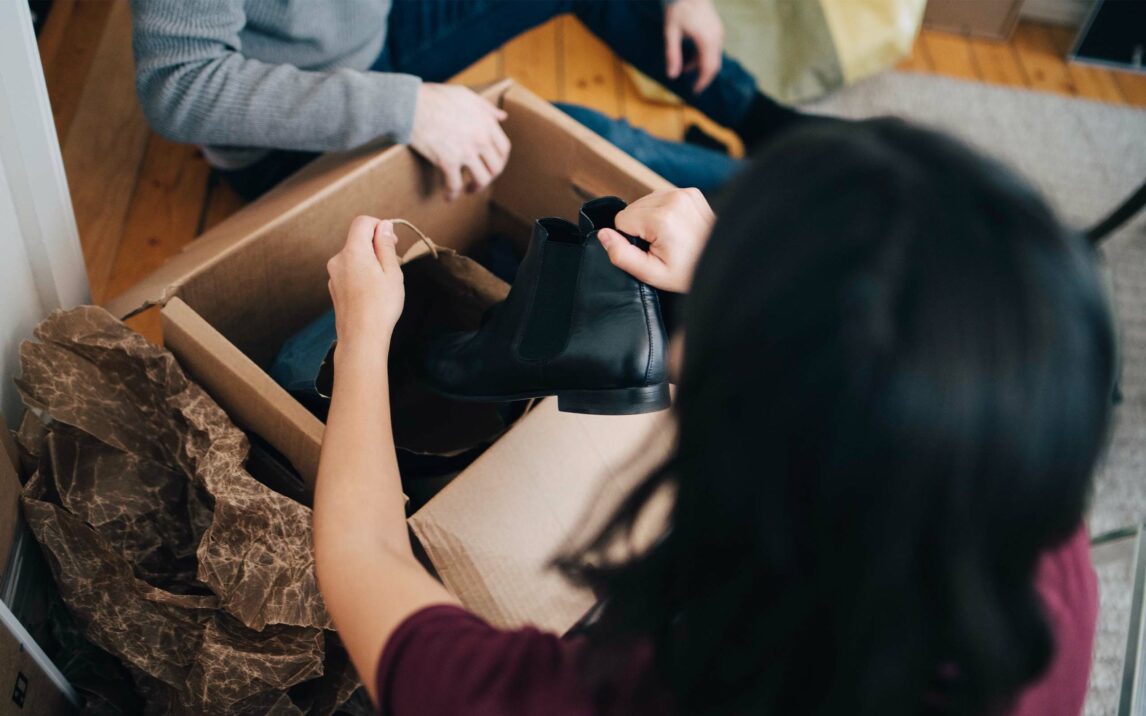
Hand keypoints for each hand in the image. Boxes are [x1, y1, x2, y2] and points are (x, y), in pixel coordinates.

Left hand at [327, 216, 404, 351]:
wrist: (361, 337)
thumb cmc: (381, 306)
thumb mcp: (392, 272)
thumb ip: (386, 245)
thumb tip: (384, 226)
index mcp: (353, 252)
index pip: (362, 222)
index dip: (379, 226)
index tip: (393, 241)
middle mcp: (338, 260)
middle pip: (357, 240)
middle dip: (376, 246)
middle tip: (393, 265)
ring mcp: (334, 275)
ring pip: (353, 257)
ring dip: (369, 261)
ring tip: (383, 283)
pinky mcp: (334, 288)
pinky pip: (349, 271)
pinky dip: (361, 274)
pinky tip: (372, 293)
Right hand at [408, 84, 510, 201]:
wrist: (409, 104)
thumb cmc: (433, 97)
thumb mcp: (465, 95)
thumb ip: (486, 108)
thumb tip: (502, 117)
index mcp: (486, 123)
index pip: (504, 149)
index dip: (500, 161)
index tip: (492, 165)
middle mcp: (480, 138)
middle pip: (495, 167)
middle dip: (489, 177)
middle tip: (480, 180)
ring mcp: (465, 151)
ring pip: (481, 180)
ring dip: (476, 188)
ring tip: (468, 190)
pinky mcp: (447, 161)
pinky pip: (455, 185)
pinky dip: (452, 194)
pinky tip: (448, 197)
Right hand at [597, 188, 713, 292]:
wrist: (721, 263)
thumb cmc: (689, 272)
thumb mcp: (651, 273)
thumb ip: (622, 254)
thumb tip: (602, 235)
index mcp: (661, 218)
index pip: (621, 220)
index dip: (631, 239)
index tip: (651, 250)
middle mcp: (673, 199)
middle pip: (632, 209)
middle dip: (641, 228)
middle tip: (662, 246)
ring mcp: (684, 193)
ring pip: (645, 202)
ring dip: (651, 219)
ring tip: (670, 237)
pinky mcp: (691, 192)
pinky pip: (661, 198)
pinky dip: (664, 212)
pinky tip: (676, 227)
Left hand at [664, 0, 724, 93]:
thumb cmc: (678, 7)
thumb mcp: (670, 32)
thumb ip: (672, 55)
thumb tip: (672, 76)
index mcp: (706, 40)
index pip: (708, 68)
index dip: (702, 82)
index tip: (694, 91)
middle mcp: (716, 37)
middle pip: (714, 65)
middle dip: (704, 77)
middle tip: (694, 88)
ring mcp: (718, 32)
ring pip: (714, 56)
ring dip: (701, 65)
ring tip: (685, 69)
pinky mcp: (716, 28)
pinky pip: (713, 48)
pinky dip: (703, 56)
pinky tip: (690, 57)